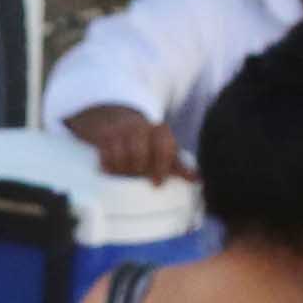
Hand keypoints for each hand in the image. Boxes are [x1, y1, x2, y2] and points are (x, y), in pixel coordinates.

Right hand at [66, 101, 187, 185]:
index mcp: (160, 131)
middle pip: (140, 155)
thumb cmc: (145, 143)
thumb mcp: (163, 151)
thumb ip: (178, 166)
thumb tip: (198, 180)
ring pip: (122, 157)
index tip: (157, 183)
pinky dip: (109, 166)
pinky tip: (111, 169)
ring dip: (122, 169)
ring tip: (124, 172)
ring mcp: (121, 130)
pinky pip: (106, 157)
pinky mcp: (104, 135)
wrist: (116, 120)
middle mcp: (141, 127)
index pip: (164, 148)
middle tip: (137, 175)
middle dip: (138, 169)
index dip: (161, 168)